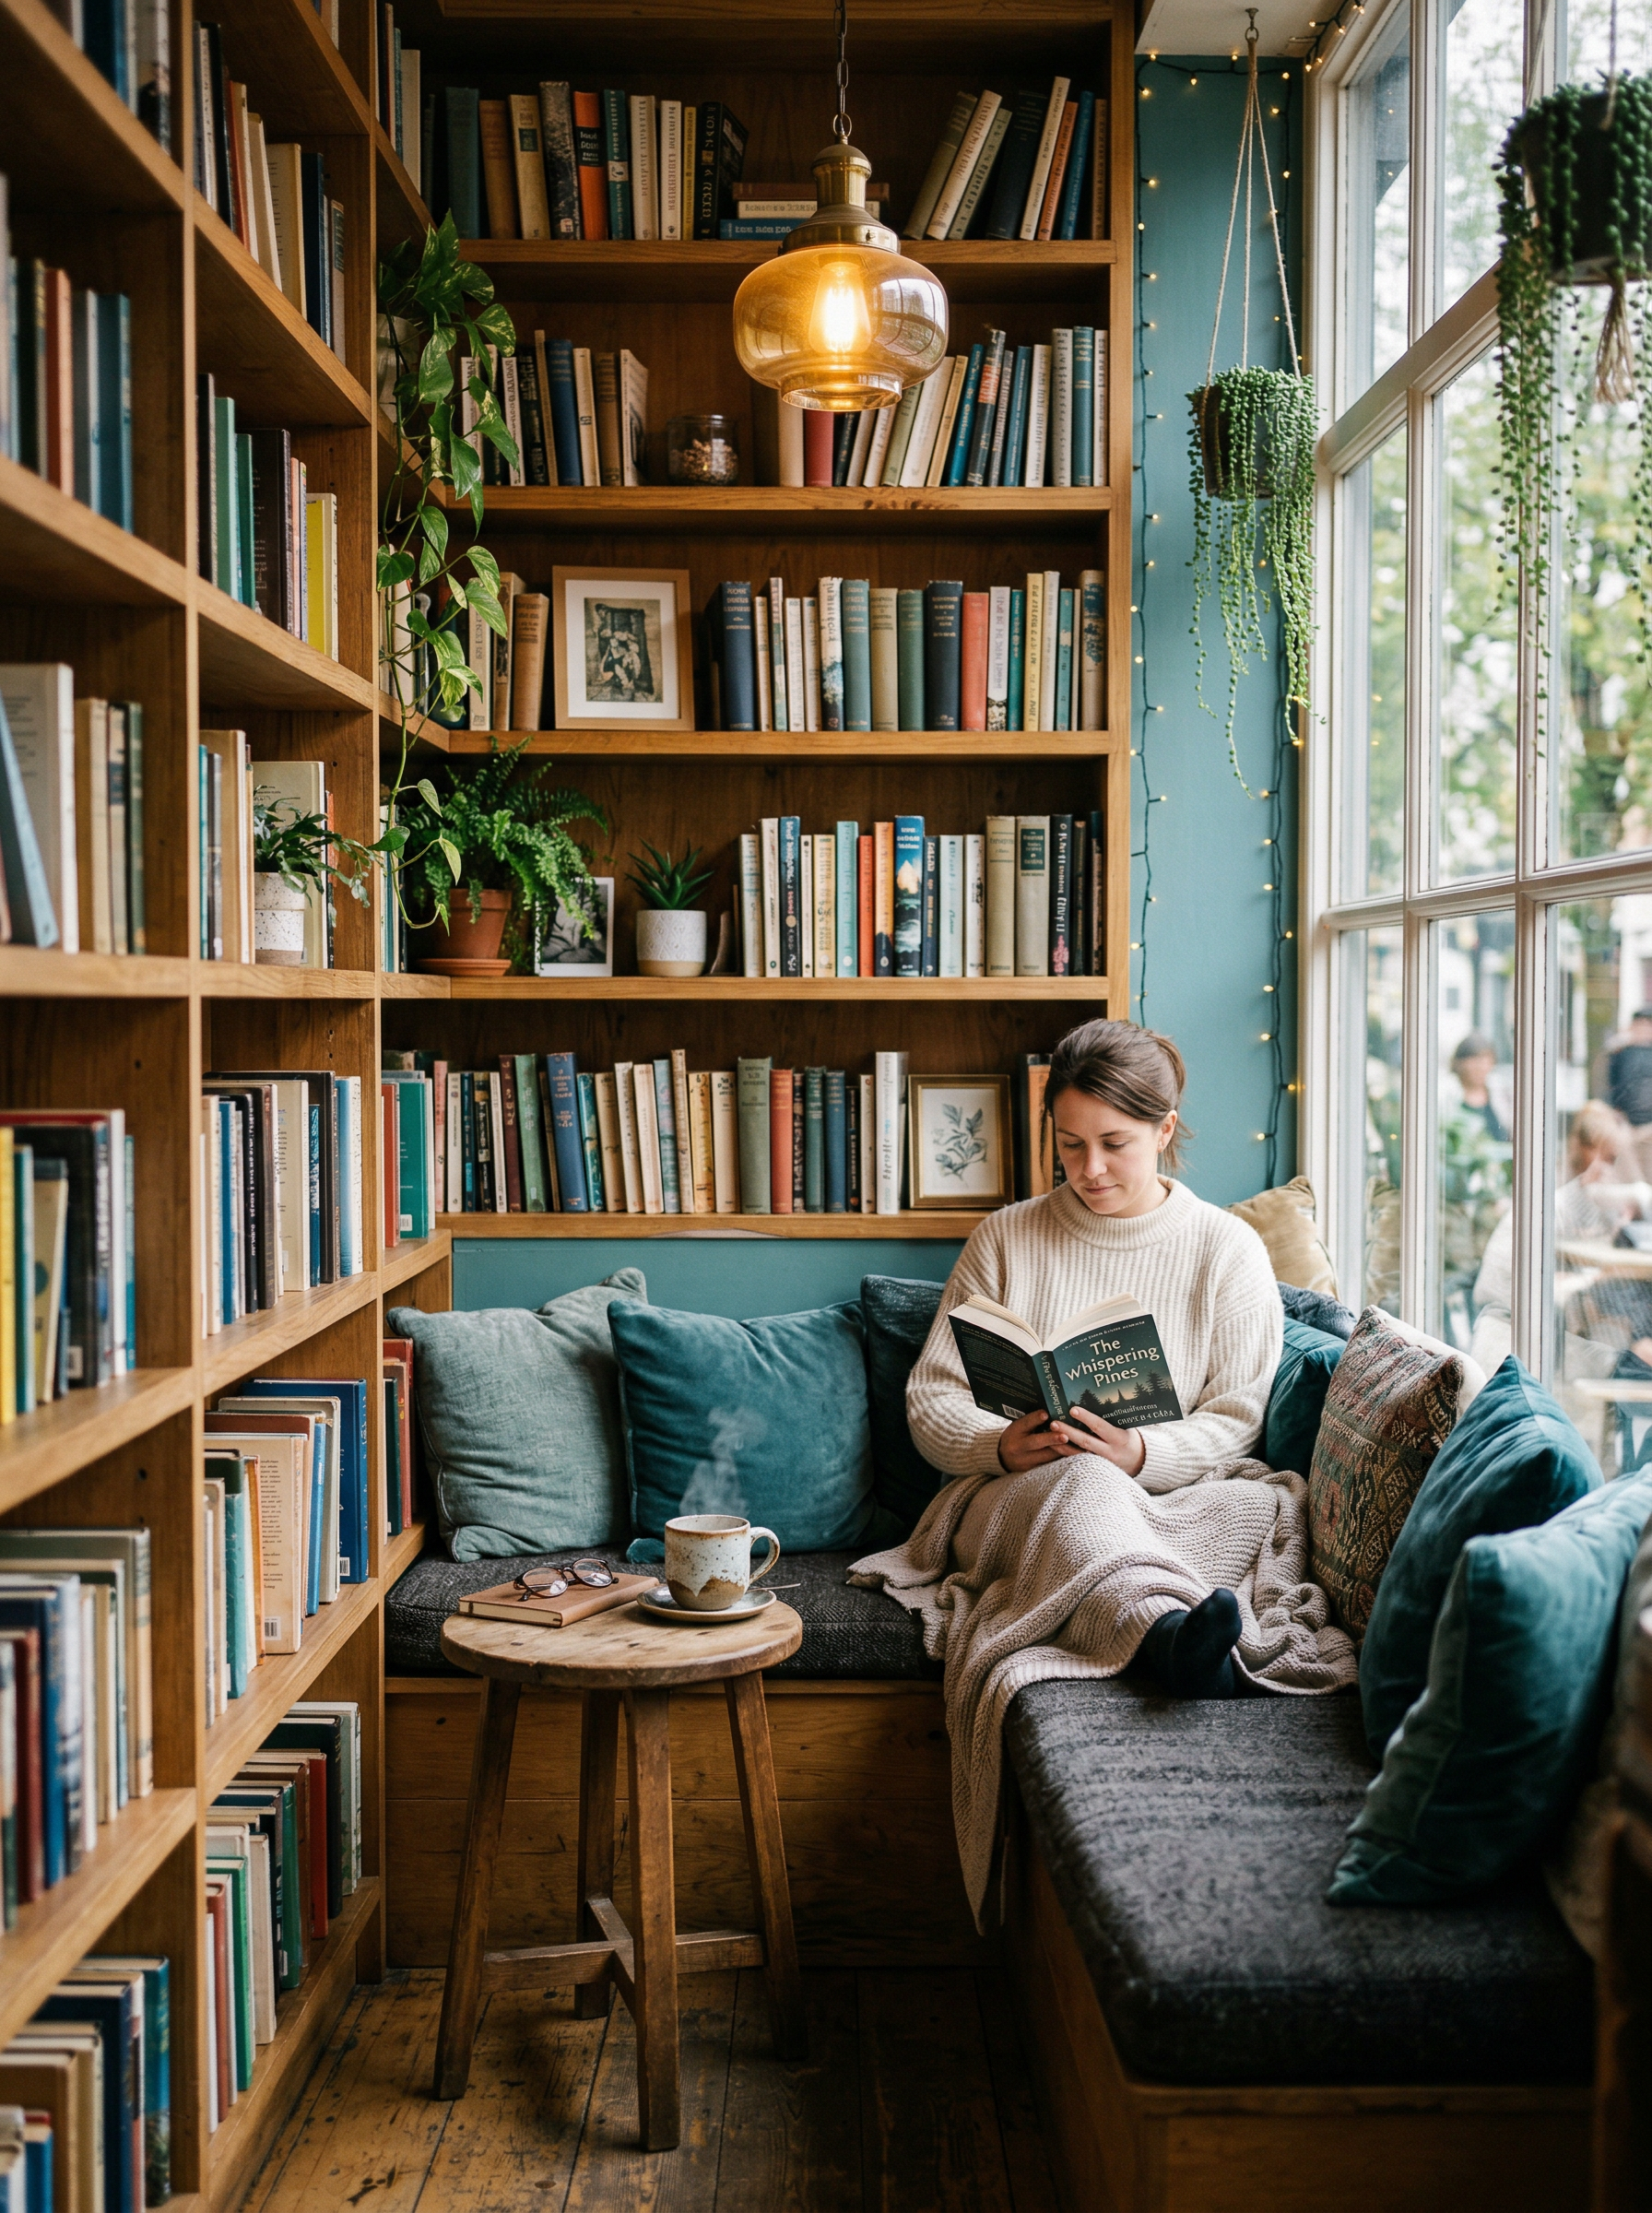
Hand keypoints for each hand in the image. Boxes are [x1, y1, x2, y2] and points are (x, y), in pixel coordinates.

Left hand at [994, 1405, 1146, 1476]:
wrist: (1140, 1462)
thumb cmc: (1129, 1437)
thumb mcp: (1126, 1427)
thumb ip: (1113, 1417)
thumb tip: (1095, 1399)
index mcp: (1119, 1438)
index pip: (1100, 1426)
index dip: (1086, 1418)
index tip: (1072, 1409)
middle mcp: (1110, 1452)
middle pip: (1085, 1442)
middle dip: (1068, 1432)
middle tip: (1053, 1422)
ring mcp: (1102, 1463)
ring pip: (1078, 1455)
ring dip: (1061, 1445)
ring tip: (1047, 1434)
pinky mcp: (1095, 1470)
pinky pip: (1077, 1462)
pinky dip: (1065, 1454)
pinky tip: (1053, 1446)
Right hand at [996, 1409, 1086, 1472]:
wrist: (1002, 1458)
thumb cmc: (1016, 1437)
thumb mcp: (1019, 1426)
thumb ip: (1033, 1421)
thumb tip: (1053, 1412)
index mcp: (1014, 1432)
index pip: (1025, 1423)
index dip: (1035, 1419)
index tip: (1046, 1414)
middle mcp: (1018, 1447)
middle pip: (1036, 1442)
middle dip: (1052, 1439)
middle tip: (1066, 1436)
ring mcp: (1025, 1461)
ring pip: (1046, 1456)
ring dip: (1063, 1451)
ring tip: (1078, 1447)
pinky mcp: (1032, 1471)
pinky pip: (1049, 1465)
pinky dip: (1062, 1460)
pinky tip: (1075, 1456)